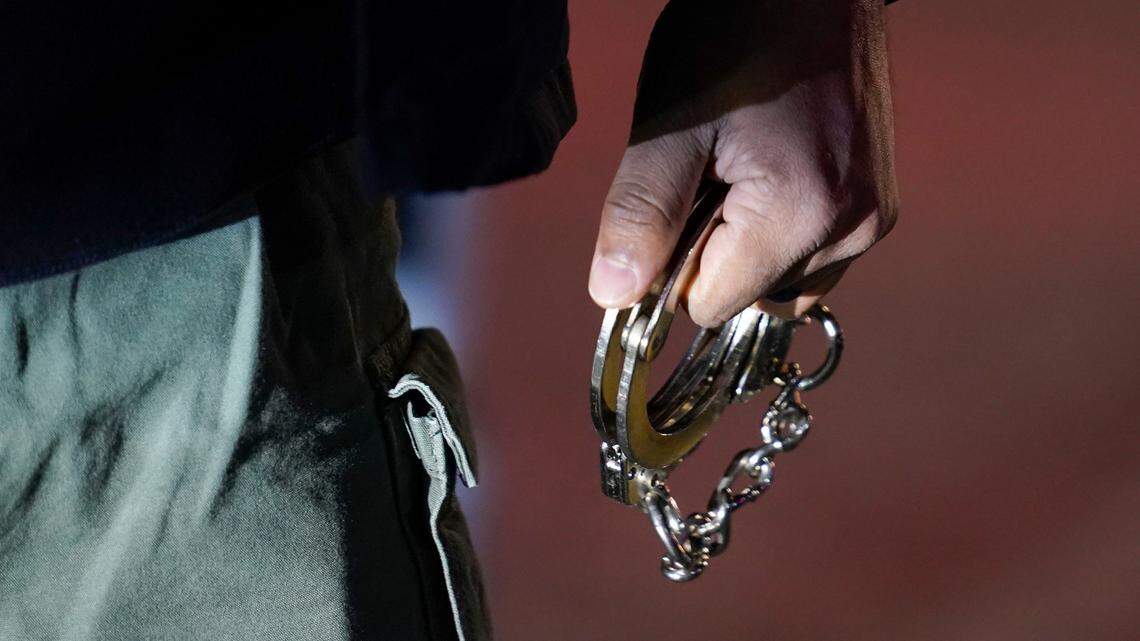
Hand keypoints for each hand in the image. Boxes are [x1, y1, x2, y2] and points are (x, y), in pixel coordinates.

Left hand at [587, 0, 898, 323]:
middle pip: (747, 300)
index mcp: (801, 215)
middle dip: (714, 253)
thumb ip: (641, 214)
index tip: (676, 201)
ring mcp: (872, 219)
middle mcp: (852, 230)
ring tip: (744, 171)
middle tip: (714, 172)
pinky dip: (780, 236)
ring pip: (781, 286)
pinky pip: (813, 258)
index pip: (708, 306)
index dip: (674, 264)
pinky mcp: (878, 206)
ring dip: (747, 249)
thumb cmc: (736, 35)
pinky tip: (772, 175)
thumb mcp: (669, 123)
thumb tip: (613, 296)